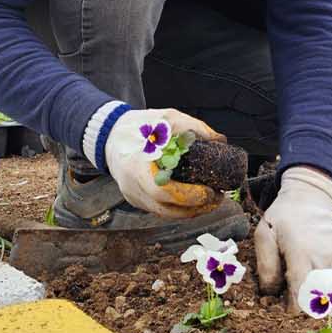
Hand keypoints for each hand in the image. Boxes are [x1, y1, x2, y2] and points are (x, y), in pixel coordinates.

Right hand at [103, 108, 224, 217]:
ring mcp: (133, 195)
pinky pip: (160, 210)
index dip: (188, 196)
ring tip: (210, 202)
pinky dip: (178, 209)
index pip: (162, 192)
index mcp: (136, 166)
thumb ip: (194, 128)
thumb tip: (220, 141)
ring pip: (164, 214)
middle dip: (195, 208)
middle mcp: (132, 186)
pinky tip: (194, 202)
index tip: (209, 191)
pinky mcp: (136, 199)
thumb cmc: (139, 127)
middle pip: (166, 210)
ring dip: (190, 212)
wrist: (111, 135)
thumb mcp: (167, 118)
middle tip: (217, 198)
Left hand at [254, 165, 331, 304]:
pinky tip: (324, 295)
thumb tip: (271, 294)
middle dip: (305, 307)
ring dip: (323, 302)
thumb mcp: (264, 235)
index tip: (280, 305)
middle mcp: (322, 258)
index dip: (290, 308)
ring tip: (308, 300)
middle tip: (292, 302)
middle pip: (319, 299)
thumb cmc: (283, 217)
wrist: (309, 197)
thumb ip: (266, 266)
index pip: (300, 295)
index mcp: (300, 254)